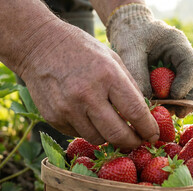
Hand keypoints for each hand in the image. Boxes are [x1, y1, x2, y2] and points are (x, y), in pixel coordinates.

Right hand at [17, 20, 158, 149]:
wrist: (39, 46)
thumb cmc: (83, 50)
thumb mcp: (112, 59)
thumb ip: (131, 87)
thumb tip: (146, 115)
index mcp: (108, 76)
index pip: (135, 112)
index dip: (148, 129)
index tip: (154, 136)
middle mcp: (87, 95)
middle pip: (117, 134)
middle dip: (133, 142)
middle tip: (138, 141)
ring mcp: (67, 108)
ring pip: (97, 139)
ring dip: (109, 138)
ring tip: (112, 126)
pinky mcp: (53, 118)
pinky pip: (78, 134)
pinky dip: (88, 130)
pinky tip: (87, 116)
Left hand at [106, 4, 192, 116]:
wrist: (128, 29)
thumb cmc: (130, 35)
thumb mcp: (130, 51)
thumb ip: (138, 73)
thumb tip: (145, 102)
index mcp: (177, 43)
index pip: (190, 64)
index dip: (186, 82)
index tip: (174, 96)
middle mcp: (184, 57)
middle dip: (189, 99)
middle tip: (179, 114)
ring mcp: (181, 68)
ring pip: (191, 88)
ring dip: (182, 103)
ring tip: (168, 114)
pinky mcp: (174, 78)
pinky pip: (178, 92)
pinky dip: (172, 102)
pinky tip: (163, 110)